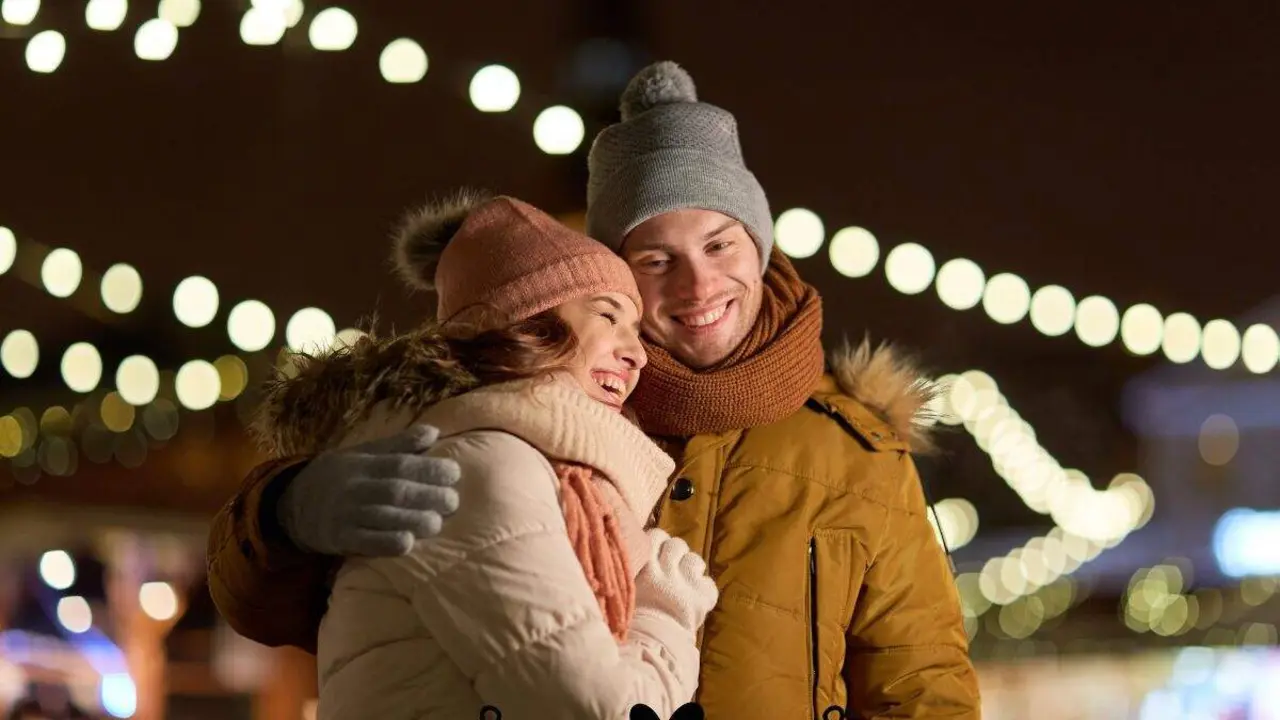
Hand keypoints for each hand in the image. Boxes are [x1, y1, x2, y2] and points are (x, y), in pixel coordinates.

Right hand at [277, 425, 460, 556]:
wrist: (292, 504)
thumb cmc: (338, 476)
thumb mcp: (363, 454)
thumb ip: (398, 445)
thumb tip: (434, 432)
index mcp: (363, 463)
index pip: (400, 464)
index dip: (429, 468)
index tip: (454, 473)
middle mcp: (355, 487)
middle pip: (396, 490)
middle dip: (429, 495)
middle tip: (453, 501)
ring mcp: (346, 514)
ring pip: (383, 516)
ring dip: (414, 520)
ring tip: (437, 522)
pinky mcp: (339, 538)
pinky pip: (365, 542)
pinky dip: (387, 543)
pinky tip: (408, 543)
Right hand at [634, 529, 717, 632]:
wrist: (651, 647)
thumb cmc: (632, 621)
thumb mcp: (626, 589)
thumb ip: (631, 570)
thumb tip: (633, 551)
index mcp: (645, 567)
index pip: (656, 536)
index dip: (658, 542)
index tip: (655, 552)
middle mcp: (667, 570)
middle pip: (677, 545)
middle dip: (675, 554)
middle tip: (670, 568)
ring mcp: (687, 584)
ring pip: (695, 561)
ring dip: (691, 569)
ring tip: (684, 582)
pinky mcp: (703, 598)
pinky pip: (709, 584)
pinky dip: (703, 590)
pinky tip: (695, 599)